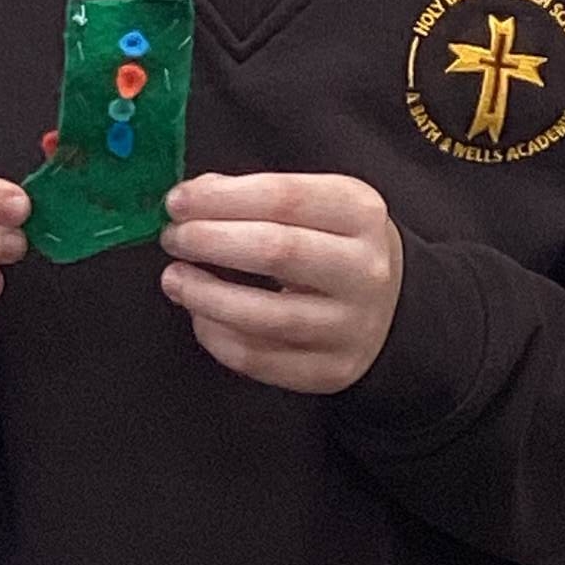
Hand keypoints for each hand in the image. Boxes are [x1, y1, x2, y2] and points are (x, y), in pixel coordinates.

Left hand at [158, 173, 403, 392]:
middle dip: (210, 241)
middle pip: (276, 251)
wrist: (392, 304)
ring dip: (206, 295)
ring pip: (267, 316)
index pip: (284, 197)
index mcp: (359, 212)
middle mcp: (363, 269)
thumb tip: (194, 198)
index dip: (222, 198)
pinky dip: (219, 338)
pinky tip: (201, 317)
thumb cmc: (335, 242)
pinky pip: (261, 359)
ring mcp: (350, 325)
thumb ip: (256, 194)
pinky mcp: (331, 370)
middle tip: (172, 238)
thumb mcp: (317, 203)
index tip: (177, 201)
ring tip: (174, 279)